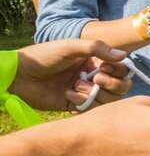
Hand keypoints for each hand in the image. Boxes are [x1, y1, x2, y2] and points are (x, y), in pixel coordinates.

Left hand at [11, 39, 131, 110]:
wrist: (19, 75)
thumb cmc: (44, 56)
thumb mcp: (70, 46)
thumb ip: (97, 48)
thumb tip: (123, 56)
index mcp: (95, 61)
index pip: (122, 69)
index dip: (120, 71)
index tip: (106, 67)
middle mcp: (93, 77)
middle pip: (121, 87)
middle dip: (113, 85)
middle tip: (97, 80)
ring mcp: (85, 92)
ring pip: (108, 100)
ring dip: (95, 93)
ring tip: (76, 86)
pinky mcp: (76, 105)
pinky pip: (91, 108)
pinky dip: (82, 102)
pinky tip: (68, 95)